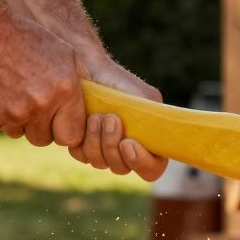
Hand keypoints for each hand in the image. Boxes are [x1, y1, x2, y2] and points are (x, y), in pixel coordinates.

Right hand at [0, 10, 87, 147]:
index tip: (59, 121)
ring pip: (20, 133)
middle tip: (33, 105)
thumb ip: (80, 81)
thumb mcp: (63, 51)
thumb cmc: (24, 36)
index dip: (65, 130)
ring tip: (12, 91)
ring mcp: (13, 113)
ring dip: (18, 120)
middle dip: (41, 127)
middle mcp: (41, 105)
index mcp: (64, 90)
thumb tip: (92, 104)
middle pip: (44, 139)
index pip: (73, 135)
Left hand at [68, 52, 168, 181]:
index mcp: (148, 144)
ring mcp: (103, 151)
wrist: (89, 70)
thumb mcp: (146, 99)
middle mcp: (126, 152)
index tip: (128, 143)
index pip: (151, 169)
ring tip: (96, 116)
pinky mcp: (82, 147)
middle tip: (110, 119)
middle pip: (123, 168)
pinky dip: (84, 139)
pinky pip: (82, 156)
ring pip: (101, 163)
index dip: (142, 163)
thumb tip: (157, 142)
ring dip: (97, 140)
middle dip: (112, 145)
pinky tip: (85, 118)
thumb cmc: (120, 83)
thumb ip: (157, 120)